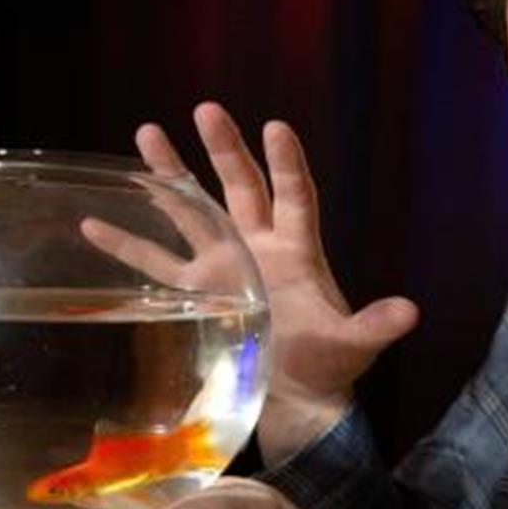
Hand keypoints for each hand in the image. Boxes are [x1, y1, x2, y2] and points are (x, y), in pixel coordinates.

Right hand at [85, 102, 417, 464]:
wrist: (295, 400)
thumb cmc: (328, 368)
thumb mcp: (354, 345)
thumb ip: (376, 326)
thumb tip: (411, 312)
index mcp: (299, 251)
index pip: (295, 196)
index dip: (287, 165)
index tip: (276, 127)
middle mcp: (259, 246)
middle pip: (241, 187)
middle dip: (225, 150)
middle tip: (207, 109)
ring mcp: (224, 265)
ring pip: (194, 210)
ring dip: (172, 175)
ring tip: (146, 132)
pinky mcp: (196, 292)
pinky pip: (156, 261)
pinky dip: (127, 243)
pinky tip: (96, 220)